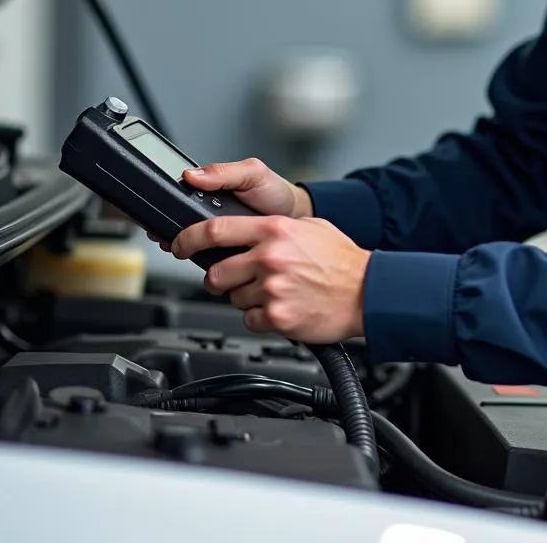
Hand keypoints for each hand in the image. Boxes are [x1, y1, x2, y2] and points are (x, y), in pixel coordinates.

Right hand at [148, 158, 312, 251]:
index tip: (162, 217)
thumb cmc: (274, 192)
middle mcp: (209, 212)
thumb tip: (192, 174)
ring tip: (182, 250)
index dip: (167, 207)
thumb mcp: (253, 173)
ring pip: (191, 243)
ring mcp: (217, 233)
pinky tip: (205, 262)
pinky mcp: (225, 250)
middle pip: (180, 223)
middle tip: (171, 239)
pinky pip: (207, 257)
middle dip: (172, 232)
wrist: (295, 218)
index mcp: (211, 189)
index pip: (180, 197)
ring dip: (184, 248)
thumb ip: (225, 172)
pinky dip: (203, 260)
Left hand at [171, 215, 369, 342]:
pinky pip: (249, 320)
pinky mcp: (277, 317)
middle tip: (234, 279)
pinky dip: (260, 317)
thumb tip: (243, 232)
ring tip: (274, 292)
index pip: (215, 231)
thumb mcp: (309, 227)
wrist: (368, 291)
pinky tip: (281, 307)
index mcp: (274, 230)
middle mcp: (270, 257)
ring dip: (245, 298)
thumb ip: (274, 229)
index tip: (178, 245)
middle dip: (219, 279)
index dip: (188, 239)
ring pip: (232, 298)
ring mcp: (272, 289)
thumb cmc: (341, 260)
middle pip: (216, 273)